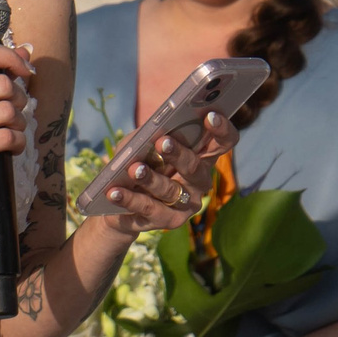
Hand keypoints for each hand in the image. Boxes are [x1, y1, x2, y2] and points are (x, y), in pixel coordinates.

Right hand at [0, 37, 31, 227]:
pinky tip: (12, 148)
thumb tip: (24, 52)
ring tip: (13, 131)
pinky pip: (7, 138)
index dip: (8, 56)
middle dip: (19, 97)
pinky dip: (18, 142)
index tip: (21, 71)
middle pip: (2, 83)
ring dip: (20, 122)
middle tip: (16, 111)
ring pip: (7, 111)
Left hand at [88, 111, 238, 236]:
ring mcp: (188, 202)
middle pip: (196, 167)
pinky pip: (150, 209)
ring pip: (171, 190)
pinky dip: (130, 199)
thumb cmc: (135, 160)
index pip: (223, 142)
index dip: (222, 129)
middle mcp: (200, 180)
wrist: (116, 199)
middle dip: (179, 154)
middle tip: (162, 141)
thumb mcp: (140, 142)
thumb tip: (154, 130)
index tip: (210, 115)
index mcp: (200, 155)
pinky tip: (114, 191)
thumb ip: (149, 133)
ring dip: (151, 179)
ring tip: (134, 169)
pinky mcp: (171, 221)